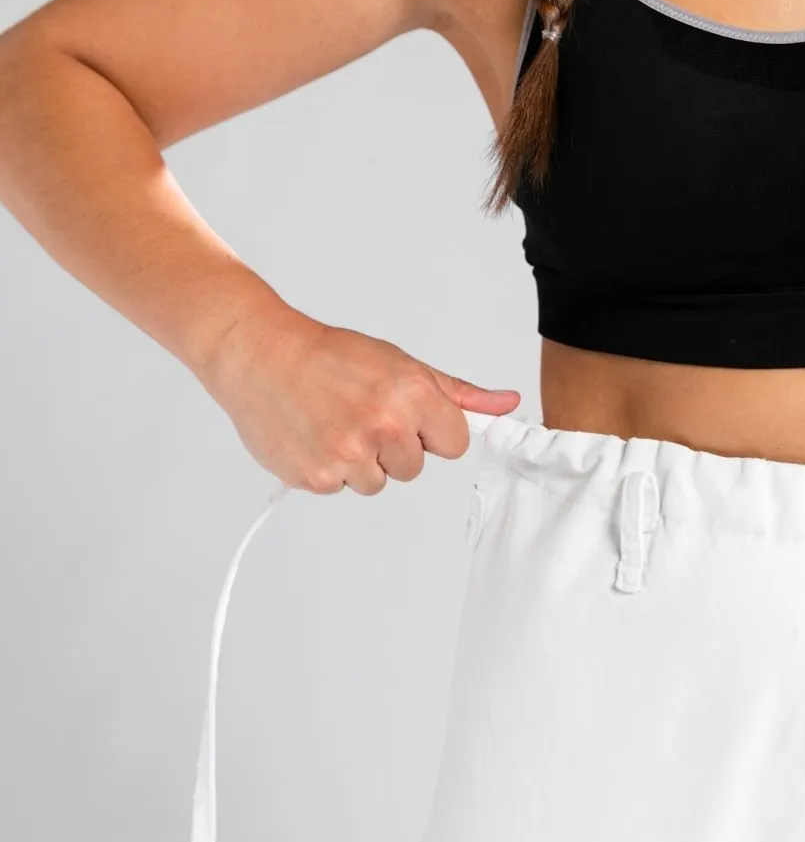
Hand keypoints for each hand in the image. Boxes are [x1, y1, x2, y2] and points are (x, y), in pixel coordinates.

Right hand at [202, 305, 520, 494]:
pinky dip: (329, 468)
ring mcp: (348, 455)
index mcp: (412, 395)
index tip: (406, 415)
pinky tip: (313, 435)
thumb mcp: (402, 364)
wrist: (258, 354)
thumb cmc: (330, 356)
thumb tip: (508, 404)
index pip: (455, 443)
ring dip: (361, 461)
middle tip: (360, 413)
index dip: (432, 431)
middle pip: (415, 467)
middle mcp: (383, 427)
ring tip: (334, 423)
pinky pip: (341, 487)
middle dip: (394, 446)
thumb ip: (458, 394)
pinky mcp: (317, 477)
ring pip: (378, 482)